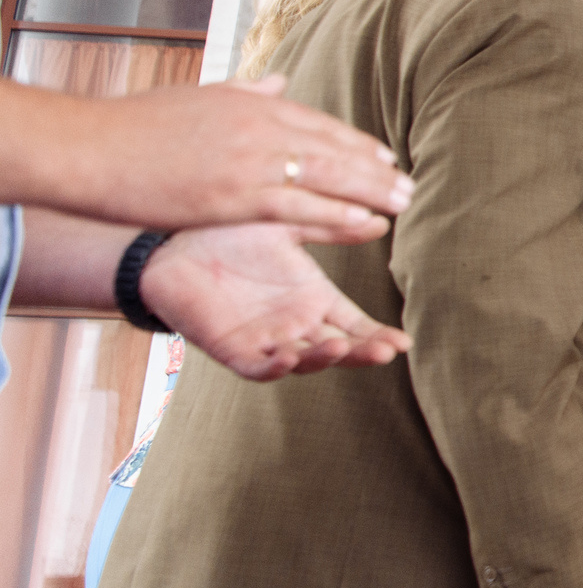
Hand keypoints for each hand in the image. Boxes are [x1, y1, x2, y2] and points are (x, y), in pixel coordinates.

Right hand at [10, 78, 415, 245]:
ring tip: (402, 204)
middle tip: (409, 185)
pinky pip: (301, 208)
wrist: (93, 148)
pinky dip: (339, 215)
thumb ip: (243, 92)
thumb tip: (277, 81)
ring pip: (328, 177)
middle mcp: (261, 129)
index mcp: (251, 104)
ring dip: (371, 192)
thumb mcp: (197, 97)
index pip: (320, 124)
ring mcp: (252, 164)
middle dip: (375, 169)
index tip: (385, 156)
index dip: (357, 143)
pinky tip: (367, 224)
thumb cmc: (135, 126)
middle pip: (334, 149)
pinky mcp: (237, 198)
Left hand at [139, 224, 409, 380]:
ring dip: (323, 359)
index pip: (356, 324)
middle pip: (340, 348)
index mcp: (314, 299)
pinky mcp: (232, 348)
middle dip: (363, 352)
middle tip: (385, 351)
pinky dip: (273, 367)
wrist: (173, 243)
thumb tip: (379, 220)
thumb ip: (332, 226)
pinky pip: (257, 366)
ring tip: (340, 347)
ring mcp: (265, 338)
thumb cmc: (231, 233)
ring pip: (304, 360)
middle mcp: (295, 324)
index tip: (404, 342)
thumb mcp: (289, 226)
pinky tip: (288, 357)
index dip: (380, 335)